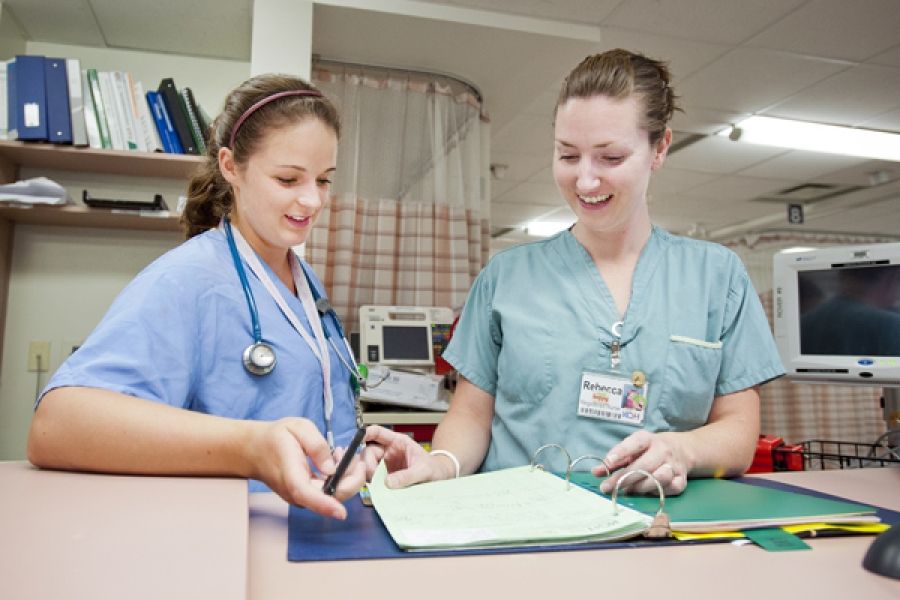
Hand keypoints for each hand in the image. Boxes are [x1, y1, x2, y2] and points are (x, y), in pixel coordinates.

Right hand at [245, 417, 364, 518]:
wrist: (254, 450)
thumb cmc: (274, 438)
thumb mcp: (297, 427)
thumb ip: (316, 445)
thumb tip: (332, 467)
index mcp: (291, 475)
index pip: (307, 495)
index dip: (325, 505)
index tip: (341, 512)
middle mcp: (296, 492)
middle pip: (330, 497)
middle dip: (352, 479)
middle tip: (355, 456)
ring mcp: (301, 496)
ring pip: (333, 496)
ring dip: (347, 477)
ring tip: (341, 452)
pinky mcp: (307, 495)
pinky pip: (328, 492)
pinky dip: (340, 478)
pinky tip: (336, 459)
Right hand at [362, 425, 452, 487]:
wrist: (440, 480)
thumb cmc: (435, 469)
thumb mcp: (424, 470)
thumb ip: (407, 475)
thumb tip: (388, 482)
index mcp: (398, 443)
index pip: (378, 433)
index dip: (367, 433)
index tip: (360, 438)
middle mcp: (388, 452)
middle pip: (368, 452)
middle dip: (367, 464)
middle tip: (374, 477)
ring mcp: (385, 465)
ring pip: (367, 466)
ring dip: (368, 475)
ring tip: (377, 485)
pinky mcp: (385, 478)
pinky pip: (372, 479)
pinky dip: (371, 483)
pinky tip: (377, 489)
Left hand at [594, 430, 688, 495]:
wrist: (681, 449)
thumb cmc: (649, 450)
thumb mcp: (632, 449)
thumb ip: (614, 461)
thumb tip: (595, 472)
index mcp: (647, 439)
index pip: (635, 443)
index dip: (621, 452)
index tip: (607, 463)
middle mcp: (662, 450)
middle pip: (644, 465)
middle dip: (624, 478)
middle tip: (607, 488)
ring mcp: (674, 465)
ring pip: (659, 478)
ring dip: (641, 486)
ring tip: (629, 490)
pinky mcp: (682, 479)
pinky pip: (670, 489)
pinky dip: (658, 492)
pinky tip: (648, 492)